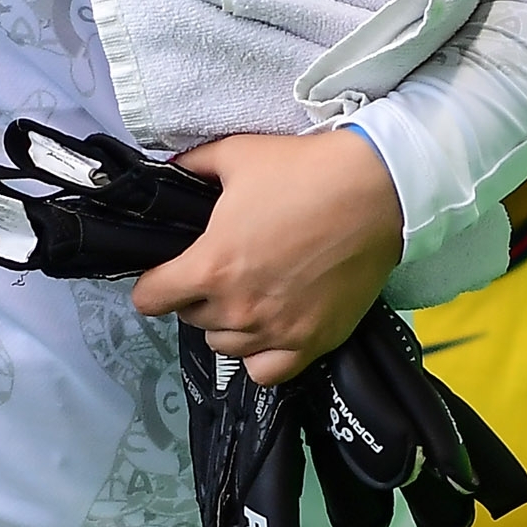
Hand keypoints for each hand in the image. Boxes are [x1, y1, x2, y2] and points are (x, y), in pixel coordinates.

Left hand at [128, 129, 401, 386]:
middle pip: (191, 319)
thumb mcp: (236, 155)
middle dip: (196, 296)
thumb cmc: (303, 171)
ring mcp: (276, 332)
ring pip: (226, 345)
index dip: (152, 283)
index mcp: (210, 268)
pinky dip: (261, 355)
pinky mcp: (312, 342)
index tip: (166, 273)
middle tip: (220, 270)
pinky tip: (269, 331)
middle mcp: (238, 309)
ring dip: (227, 324)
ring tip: (247, 297)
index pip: (150, 300)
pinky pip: (267, 372)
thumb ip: (192, 168)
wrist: (376, 192)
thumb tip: (167, 173)